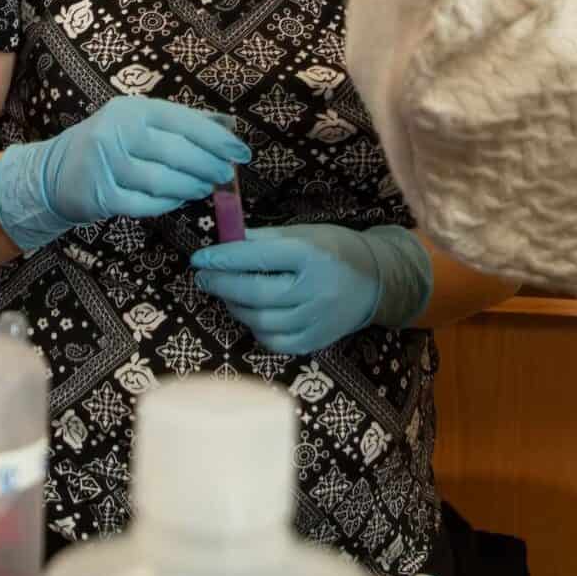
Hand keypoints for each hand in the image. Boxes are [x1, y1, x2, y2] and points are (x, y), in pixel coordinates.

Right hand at [0, 95, 247, 251]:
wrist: (54, 171)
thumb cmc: (110, 143)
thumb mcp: (140, 122)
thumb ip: (183, 122)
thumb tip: (229, 126)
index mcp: (133, 109)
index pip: (185, 122)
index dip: (217, 139)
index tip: (241, 153)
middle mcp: (117, 131)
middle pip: (176, 152)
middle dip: (208, 166)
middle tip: (225, 176)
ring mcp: (106, 164)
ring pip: (162, 181)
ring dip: (190, 187)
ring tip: (205, 188)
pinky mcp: (100, 195)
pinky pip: (145, 204)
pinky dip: (167, 204)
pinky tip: (178, 200)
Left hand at [191, 224, 432, 354]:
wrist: (376, 282)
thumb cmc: (335, 251)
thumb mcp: (304, 234)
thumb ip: (264, 238)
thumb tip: (225, 242)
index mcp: (311, 255)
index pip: (259, 256)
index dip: (224, 258)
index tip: (200, 258)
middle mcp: (314, 290)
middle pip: (255, 292)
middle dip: (221, 284)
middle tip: (203, 276)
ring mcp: (315, 320)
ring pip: (260, 320)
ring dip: (235, 306)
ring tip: (228, 292)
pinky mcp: (314, 342)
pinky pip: (272, 340)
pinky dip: (255, 327)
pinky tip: (252, 312)